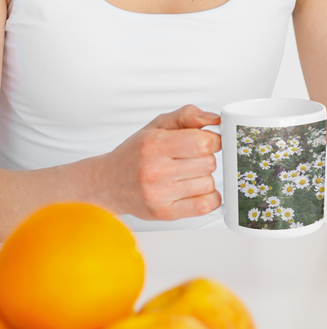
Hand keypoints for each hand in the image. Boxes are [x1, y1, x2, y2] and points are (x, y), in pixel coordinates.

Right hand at [101, 105, 221, 220]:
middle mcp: (155, 170)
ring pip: (208, 184)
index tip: (210, 140)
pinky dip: (209, 198)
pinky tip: (197, 189)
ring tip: (189, 173)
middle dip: (207, 158)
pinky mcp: (164, 213)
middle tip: (193, 157)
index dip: (213, 139)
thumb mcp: (158, 125)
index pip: (202, 143)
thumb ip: (188, 116)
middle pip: (208, 163)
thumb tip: (215, 120)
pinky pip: (203, 207)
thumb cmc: (135, 153)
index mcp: (154, 144)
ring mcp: (159, 194)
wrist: (108, 182)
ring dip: (204, 177)